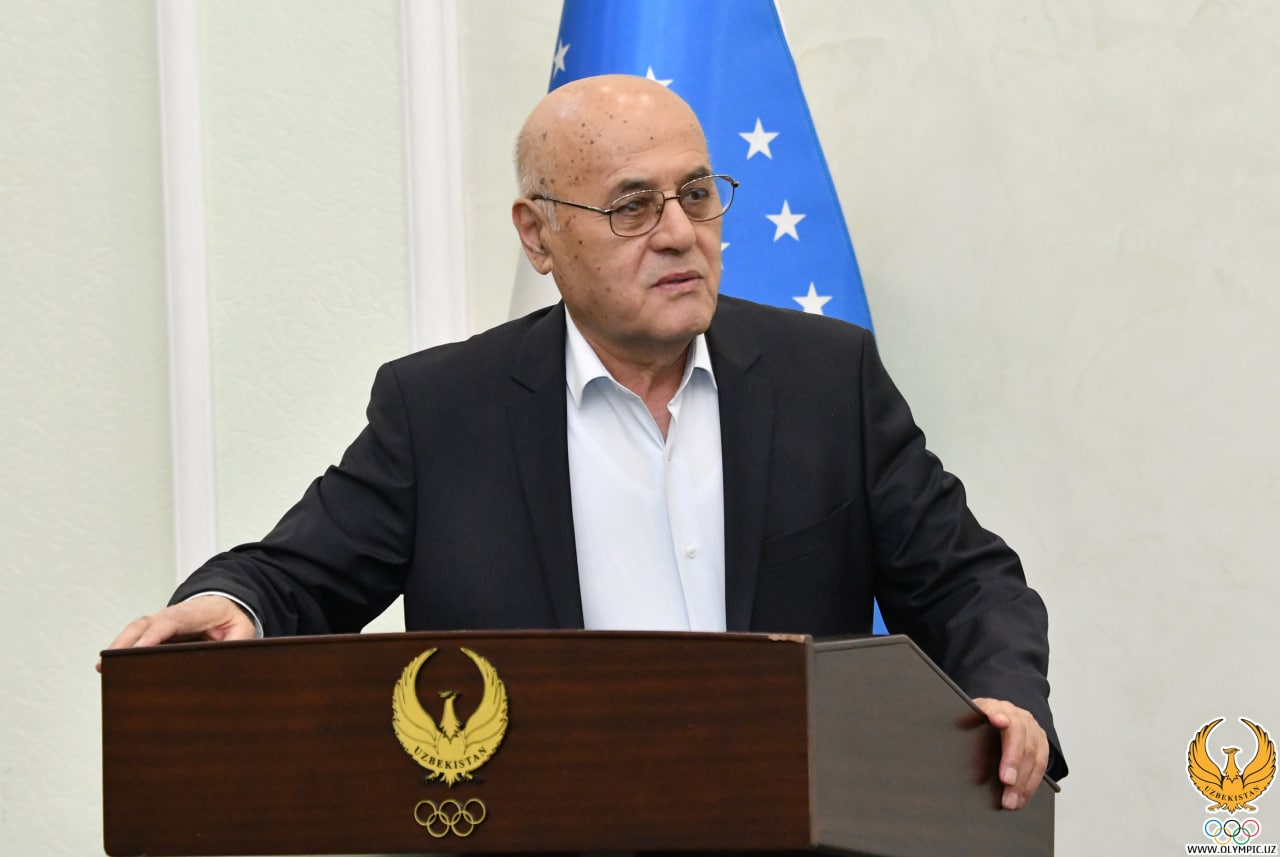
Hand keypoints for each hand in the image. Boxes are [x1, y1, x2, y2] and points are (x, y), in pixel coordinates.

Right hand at [96, 595, 256, 672]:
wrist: (227, 605)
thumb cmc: (233, 619)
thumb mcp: (243, 631)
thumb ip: (236, 644)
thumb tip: (227, 659)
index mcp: (197, 612)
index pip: (172, 621)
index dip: (154, 635)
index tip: (139, 650)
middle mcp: (173, 615)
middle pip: (146, 624)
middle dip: (126, 642)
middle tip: (110, 662)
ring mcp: (161, 622)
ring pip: (135, 629)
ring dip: (118, 646)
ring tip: (102, 668)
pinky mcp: (155, 631)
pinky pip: (136, 636)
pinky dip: (121, 648)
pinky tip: (109, 666)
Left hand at [972, 697, 1048, 809]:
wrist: (1002, 717)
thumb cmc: (981, 724)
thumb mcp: (969, 721)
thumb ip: (964, 727)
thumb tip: (949, 739)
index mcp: (995, 707)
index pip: (997, 708)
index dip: (998, 715)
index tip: (998, 720)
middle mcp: (1017, 716)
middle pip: (1019, 736)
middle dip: (1013, 761)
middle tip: (1006, 782)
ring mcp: (1033, 729)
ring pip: (1033, 755)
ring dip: (1023, 781)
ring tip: (1011, 801)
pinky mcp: (1042, 744)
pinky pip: (1041, 766)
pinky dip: (1031, 785)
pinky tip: (1021, 799)